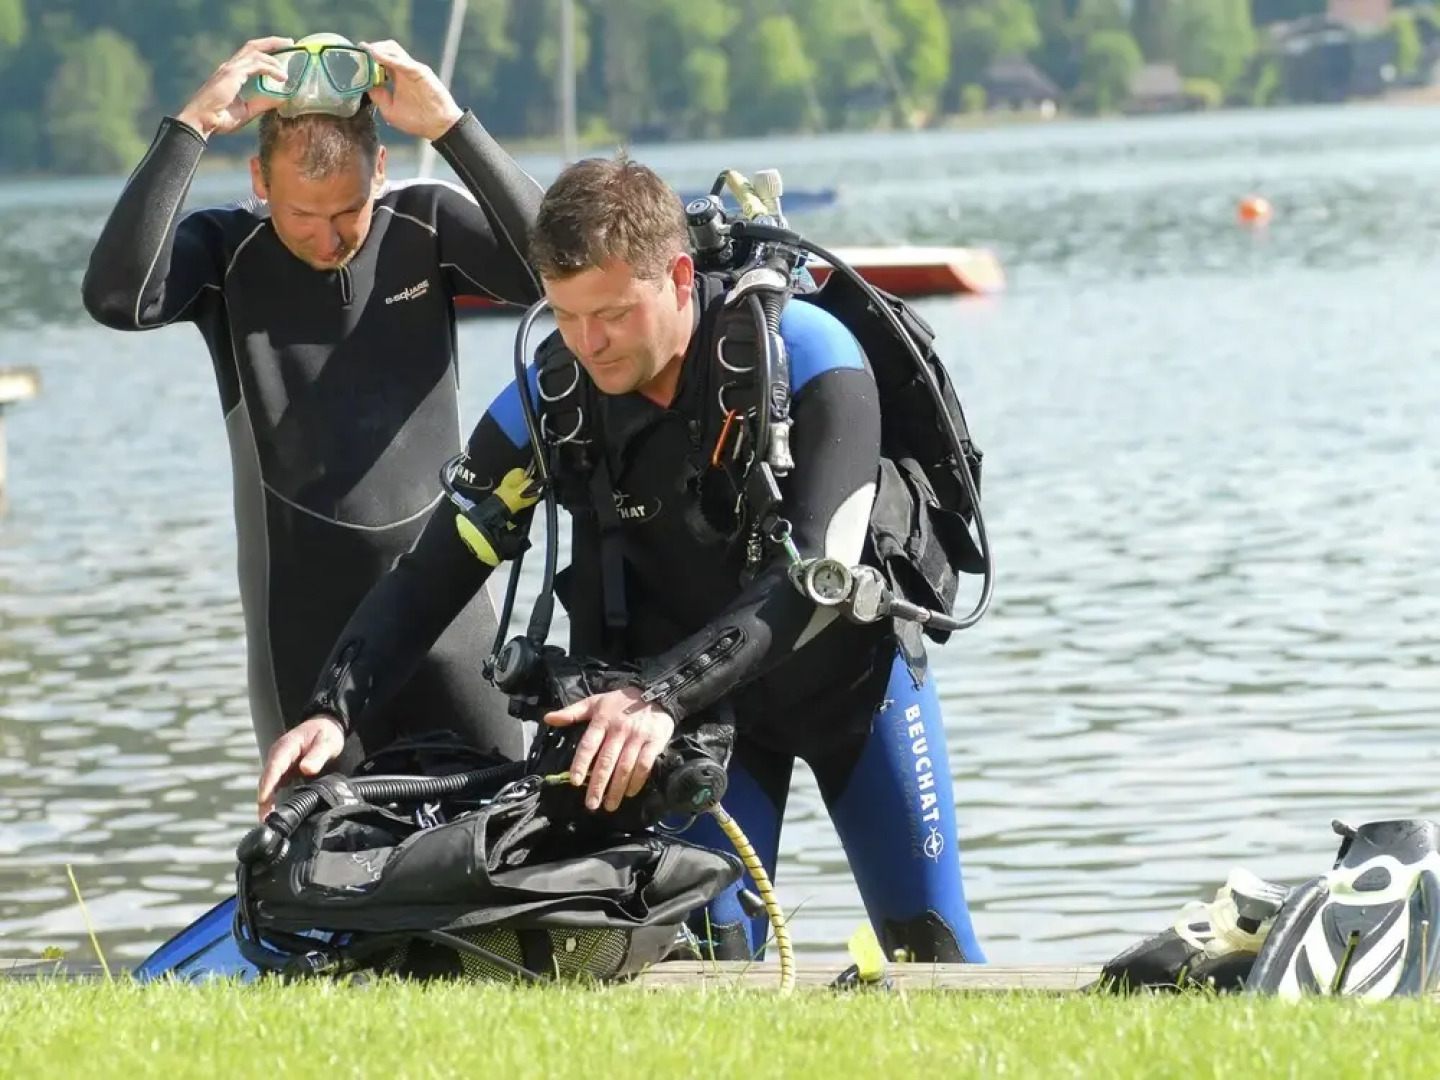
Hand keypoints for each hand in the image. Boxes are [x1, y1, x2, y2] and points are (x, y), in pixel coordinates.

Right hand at [176, 37, 294, 138]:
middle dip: (272, 42)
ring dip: (275, 55)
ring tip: (290, 61)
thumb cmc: (219, 119)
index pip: (251, 56)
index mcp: (232, 74)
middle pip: (253, 46)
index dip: (267, 52)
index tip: (284, 52)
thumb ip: (262, 103)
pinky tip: (282, 77)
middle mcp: (230, 67)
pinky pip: (256, 65)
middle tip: (290, 42)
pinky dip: (271, 68)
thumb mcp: (247, 111)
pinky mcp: (232, 74)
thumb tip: (282, 98)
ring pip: (256, 52)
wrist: (201, 122)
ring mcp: (230, 69)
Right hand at [256, 714, 346, 819]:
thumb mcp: (327, 742)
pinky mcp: (283, 771)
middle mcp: (278, 756)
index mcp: (286, 747)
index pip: (274, 767)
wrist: (326, 726)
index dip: (267, 785)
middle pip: (267, 779)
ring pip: (269, 785)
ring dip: (266, 802)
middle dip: (263, 800)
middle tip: (264, 821)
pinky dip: (274, 799)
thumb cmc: (326, 733)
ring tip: (268, 822)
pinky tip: (277, 814)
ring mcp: (279, 764)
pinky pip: (275, 786)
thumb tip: (305, 769)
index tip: (263, 801)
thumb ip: (317, 755)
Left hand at [361, 39, 463, 140]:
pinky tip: (376, 55)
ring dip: (378, 48)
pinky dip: (388, 57)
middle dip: (371, 49)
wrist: (439, 126)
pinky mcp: (420, 72)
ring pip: (393, 49)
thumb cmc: (418, 121)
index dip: (369, 58)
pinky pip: (402, 61)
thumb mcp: (390, 110)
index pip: (381, 61)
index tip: (356, 58)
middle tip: (359, 52)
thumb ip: (378, 96)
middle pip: (386, 49)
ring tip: (366, 51)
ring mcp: (412, 69)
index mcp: (398, 78)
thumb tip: (366, 85)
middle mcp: (405, 70)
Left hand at [544, 687, 675, 811]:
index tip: (575, 782)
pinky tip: (629, 793)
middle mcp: (619, 730)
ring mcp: (638, 737)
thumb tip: (548, 719)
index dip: (581, 764)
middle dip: (598, 785)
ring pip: (625, 767)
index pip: (589, 745)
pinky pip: (644, 765)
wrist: (656, 693)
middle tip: (591, 804)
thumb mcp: (595, 702)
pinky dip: (636, 781)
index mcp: (602, 720)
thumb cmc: (620, 701)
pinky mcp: (655, 742)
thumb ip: (572, 713)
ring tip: (609, 805)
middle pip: (606, 761)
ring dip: (616, 789)